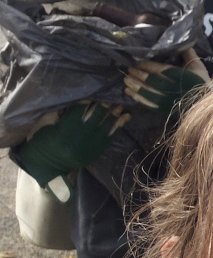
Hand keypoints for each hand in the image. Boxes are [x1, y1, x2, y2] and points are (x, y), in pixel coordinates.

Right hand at [13, 102, 129, 199]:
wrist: (46, 165)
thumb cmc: (42, 141)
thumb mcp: (45, 123)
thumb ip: (60, 111)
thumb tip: (78, 99)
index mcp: (65, 128)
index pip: (80, 109)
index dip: (88, 100)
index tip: (95, 92)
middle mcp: (80, 137)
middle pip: (96, 117)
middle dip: (105, 105)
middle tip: (112, 96)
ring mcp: (89, 145)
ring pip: (106, 126)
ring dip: (115, 114)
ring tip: (121, 104)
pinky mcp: (95, 152)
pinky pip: (110, 137)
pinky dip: (119, 126)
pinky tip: (125, 117)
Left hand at [124, 50, 209, 116]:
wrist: (204, 106)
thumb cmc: (202, 84)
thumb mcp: (198, 67)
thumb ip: (189, 54)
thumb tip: (182, 41)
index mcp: (182, 77)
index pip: (161, 70)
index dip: (148, 66)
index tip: (138, 62)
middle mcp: (174, 89)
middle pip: (152, 81)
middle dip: (138, 75)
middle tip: (129, 69)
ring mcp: (168, 101)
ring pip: (147, 92)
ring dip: (134, 86)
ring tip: (126, 80)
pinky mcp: (164, 109)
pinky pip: (147, 104)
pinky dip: (137, 98)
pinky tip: (129, 92)